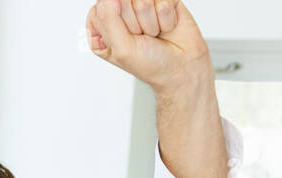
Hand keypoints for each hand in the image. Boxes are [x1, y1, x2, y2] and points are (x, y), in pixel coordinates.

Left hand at [86, 0, 210, 93]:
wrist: (181, 67)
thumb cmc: (149, 64)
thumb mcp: (121, 49)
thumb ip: (108, 21)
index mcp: (104, 28)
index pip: (100, 9)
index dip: (113, 21)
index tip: (123, 38)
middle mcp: (122, 14)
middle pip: (121, 1)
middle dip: (133, 24)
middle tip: (141, 37)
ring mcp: (143, 5)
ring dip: (151, 22)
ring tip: (154, 34)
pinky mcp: (164, 0)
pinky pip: (164, 0)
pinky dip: (166, 18)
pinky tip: (166, 27)